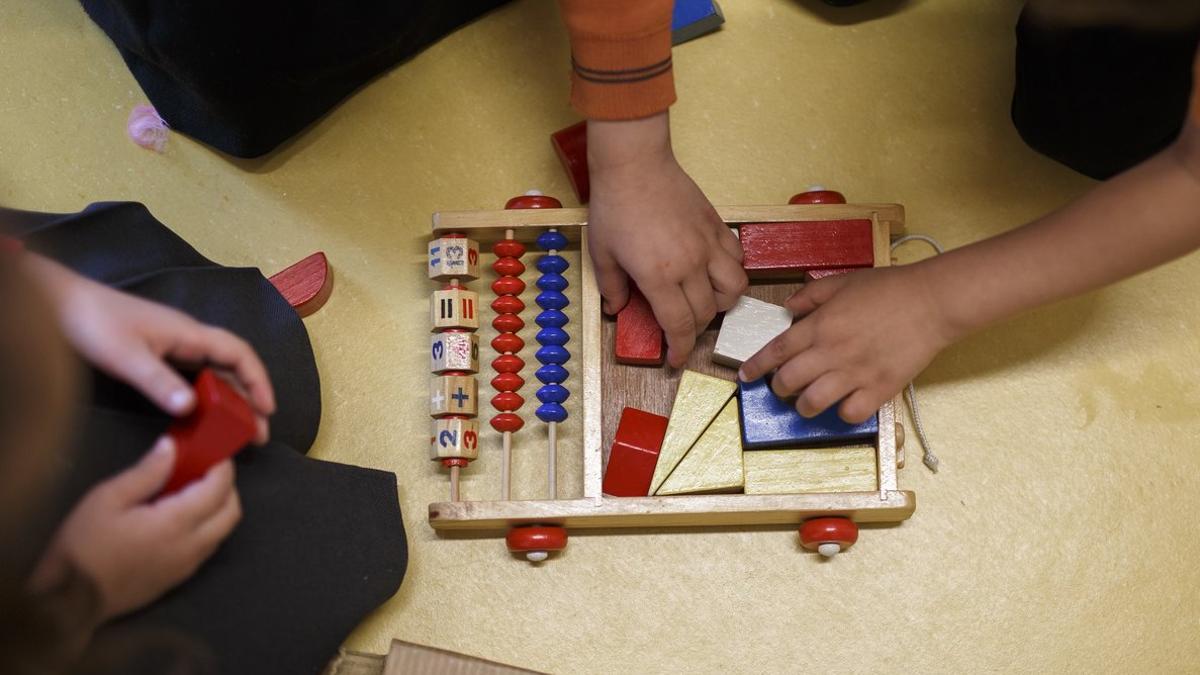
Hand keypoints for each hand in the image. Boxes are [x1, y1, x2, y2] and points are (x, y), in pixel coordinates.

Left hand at [24, 255, 274, 441]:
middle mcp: (188, 337)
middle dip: (250, 397)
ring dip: (231, 397)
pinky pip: (196, 374)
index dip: (258, 380)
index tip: (267, 410)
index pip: (238, 353)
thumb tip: (191, 409)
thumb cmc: (92, 322)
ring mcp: (173, 344)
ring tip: (238, 428)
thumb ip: (158, 382)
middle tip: (257, 433)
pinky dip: (208, 394)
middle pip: (232, 365)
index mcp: (188, 333)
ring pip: (215, 370)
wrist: (58, 301)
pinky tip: (204, 413)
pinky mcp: (158, 352)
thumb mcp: (125, 356)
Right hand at [29, 437, 241, 621]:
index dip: (223, 468)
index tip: (216, 452)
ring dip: (219, 509)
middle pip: (231, 513)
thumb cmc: (83, 546)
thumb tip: (172, 447)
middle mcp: (191, 547)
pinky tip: (181, 517)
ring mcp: (187, 567)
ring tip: (193, 490)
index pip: (218, 490)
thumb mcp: (107, 498)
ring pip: (223, 533)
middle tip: (207, 470)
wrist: (69, 601)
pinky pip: (207, 548)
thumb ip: (146, 472)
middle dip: (228, 487)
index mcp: (176, 524)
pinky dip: (208, 527)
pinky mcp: (178, 579)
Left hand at [586, 112, 747, 366]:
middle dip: (695, 330)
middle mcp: (690, 265)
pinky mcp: (716, 226)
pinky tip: (714, 270)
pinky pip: (736, 258)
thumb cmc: (614, 206)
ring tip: (706, 302)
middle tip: (681, 329)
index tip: (675, 359)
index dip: (679, 349)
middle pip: (706, 313)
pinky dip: (731, 272)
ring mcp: (708, 244)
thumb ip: (612, 286)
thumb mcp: (601, 252)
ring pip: (734, 289)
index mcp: (659, 276)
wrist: (635, 164)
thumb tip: (619, 309)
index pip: (679, 326)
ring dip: (722, 304)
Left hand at [739, 264, 955, 422]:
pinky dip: (842, 414)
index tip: (745, 376)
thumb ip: (810, 295)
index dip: (756, 366)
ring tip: (808, 402)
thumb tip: (787, 309)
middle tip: (783, 387)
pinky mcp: (880, 388)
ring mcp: (855, 373)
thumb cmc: (888, 288)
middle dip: (778, 388)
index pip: (776, 351)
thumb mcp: (842, 282)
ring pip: (813, 403)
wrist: (932, 301)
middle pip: (788, 381)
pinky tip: (844, 405)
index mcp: (820, 325)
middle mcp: (832, 351)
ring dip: (804, 406)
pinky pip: (850, 414)